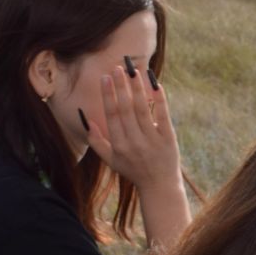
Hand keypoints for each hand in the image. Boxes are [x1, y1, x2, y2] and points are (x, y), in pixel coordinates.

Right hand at [88, 67, 189, 251]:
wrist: (159, 186)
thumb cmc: (133, 171)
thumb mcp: (111, 160)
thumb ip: (97, 141)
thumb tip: (87, 119)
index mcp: (119, 145)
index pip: (112, 115)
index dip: (108, 95)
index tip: (105, 77)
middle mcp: (134, 142)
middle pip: (125, 109)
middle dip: (121, 87)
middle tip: (117, 68)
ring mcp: (152, 140)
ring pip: (142, 109)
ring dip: (137, 88)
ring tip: (133, 72)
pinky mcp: (168, 139)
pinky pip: (163, 115)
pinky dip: (159, 99)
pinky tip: (155, 84)